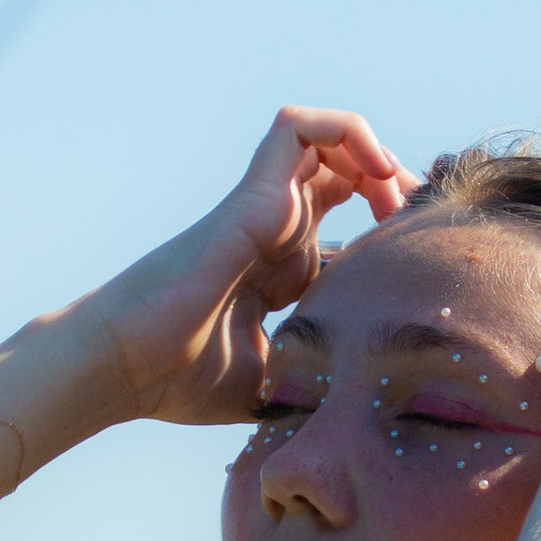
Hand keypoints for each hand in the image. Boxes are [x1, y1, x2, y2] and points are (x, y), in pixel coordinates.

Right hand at [56, 108, 413, 428]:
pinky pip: (298, 127)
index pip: (342, 219)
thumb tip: (356, 413)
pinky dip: (344, 130)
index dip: (386, 224)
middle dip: (390, 184)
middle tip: (413, 221)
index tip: (416, 255)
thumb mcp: (270, 384)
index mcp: (277, 267)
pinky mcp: (250, 195)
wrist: (123, 367)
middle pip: (342, 172)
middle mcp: (271, 229)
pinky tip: (374, 171)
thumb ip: (309, 381)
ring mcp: (260, 207)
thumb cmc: (178, 380)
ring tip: (395, 190)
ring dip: (371, 151)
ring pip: (324, 140)